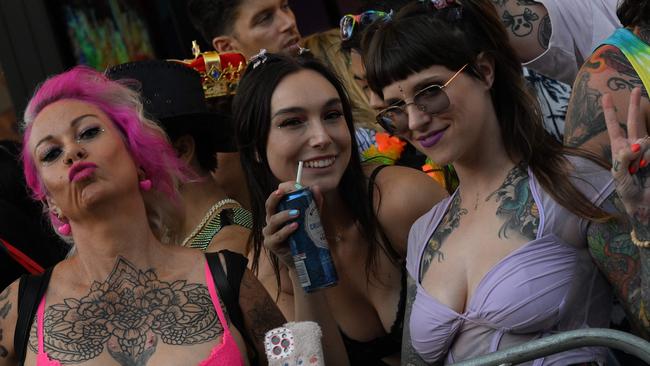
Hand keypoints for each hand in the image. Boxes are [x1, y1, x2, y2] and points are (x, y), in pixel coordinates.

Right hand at [262, 182, 323, 268]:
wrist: (304, 259)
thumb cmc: (305, 236)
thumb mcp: (311, 218)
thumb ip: (314, 204)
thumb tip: (316, 188)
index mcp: (278, 212)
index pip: (277, 197)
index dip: (283, 189)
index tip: (294, 185)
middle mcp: (271, 220)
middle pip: (269, 205)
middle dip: (275, 197)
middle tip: (283, 192)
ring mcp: (269, 232)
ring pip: (273, 220)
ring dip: (284, 215)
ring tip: (297, 213)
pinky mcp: (271, 244)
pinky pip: (277, 235)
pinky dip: (286, 230)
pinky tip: (295, 226)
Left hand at [603, 87, 649, 236]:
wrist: (644, 203)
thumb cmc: (628, 192)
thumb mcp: (619, 176)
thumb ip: (625, 158)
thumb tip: (636, 144)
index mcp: (619, 149)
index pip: (614, 126)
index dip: (610, 112)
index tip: (605, 96)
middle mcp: (634, 146)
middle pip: (635, 121)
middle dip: (635, 105)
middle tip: (636, 89)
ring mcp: (648, 150)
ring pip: (646, 140)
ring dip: (644, 156)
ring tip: (641, 169)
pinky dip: (649, 157)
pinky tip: (647, 167)